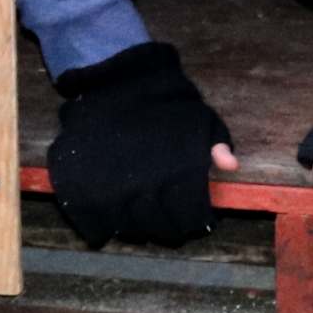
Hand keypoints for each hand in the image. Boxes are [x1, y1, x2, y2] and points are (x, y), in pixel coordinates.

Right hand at [48, 41, 234, 248]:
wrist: (112, 81)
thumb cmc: (162, 101)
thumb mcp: (200, 115)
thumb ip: (217, 143)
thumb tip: (231, 167)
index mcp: (178, 176)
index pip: (190, 219)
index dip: (196, 221)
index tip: (195, 216)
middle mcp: (144, 191)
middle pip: (161, 230)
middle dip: (169, 226)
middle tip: (167, 215)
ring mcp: (110, 194)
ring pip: (129, 231)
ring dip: (138, 227)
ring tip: (141, 213)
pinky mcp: (80, 193)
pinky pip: (94, 228)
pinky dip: (104, 228)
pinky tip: (112, 215)